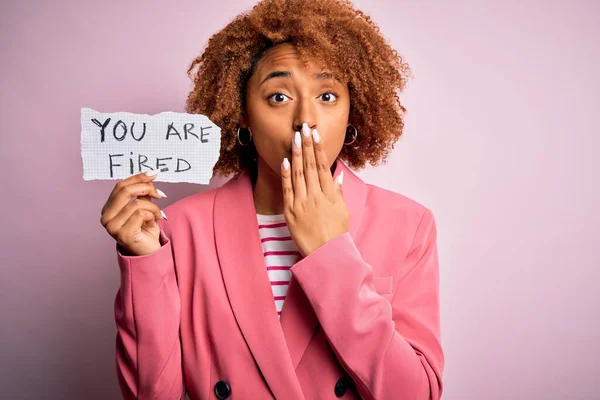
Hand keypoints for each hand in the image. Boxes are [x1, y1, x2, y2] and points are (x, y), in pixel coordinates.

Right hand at [100, 170, 167, 255]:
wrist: (150, 252)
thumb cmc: (146, 230)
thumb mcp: (144, 207)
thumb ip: (143, 193)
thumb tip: (150, 175)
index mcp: (108, 208)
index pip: (120, 186)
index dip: (137, 178)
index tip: (153, 173)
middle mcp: (106, 217)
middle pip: (125, 191)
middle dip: (146, 188)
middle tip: (160, 193)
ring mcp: (112, 227)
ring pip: (136, 203)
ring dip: (153, 207)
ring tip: (158, 215)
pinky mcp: (123, 234)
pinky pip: (141, 214)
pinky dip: (152, 216)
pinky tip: (153, 223)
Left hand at [281, 123, 349, 256]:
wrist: (327, 254)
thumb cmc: (336, 234)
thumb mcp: (343, 210)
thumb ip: (338, 191)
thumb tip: (338, 175)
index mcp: (330, 194)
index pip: (322, 166)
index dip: (318, 149)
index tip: (315, 135)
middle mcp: (316, 196)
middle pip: (309, 166)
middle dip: (306, 146)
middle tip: (303, 129)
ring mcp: (303, 203)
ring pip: (298, 174)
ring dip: (296, 155)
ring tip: (294, 138)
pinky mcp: (291, 212)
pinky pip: (288, 190)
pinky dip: (286, 175)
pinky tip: (285, 161)